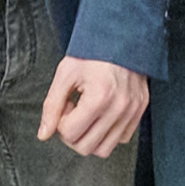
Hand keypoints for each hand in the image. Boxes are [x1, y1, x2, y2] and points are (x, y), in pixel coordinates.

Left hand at [37, 58, 151, 157]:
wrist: (123, 36)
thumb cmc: (93, 52)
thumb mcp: (65, 74)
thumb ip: (51, 106)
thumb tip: (44, 134)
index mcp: (100, 97)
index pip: (70, 134)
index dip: (61, 122)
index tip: (66, 105)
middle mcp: (120, 107)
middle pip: (86, 147)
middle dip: (73, 134)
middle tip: (73, 112)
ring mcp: (133, 111)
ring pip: (105, 149)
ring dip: (90, 137)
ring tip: (87, 116)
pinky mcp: (140, 110)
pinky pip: (122, 139)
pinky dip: (108, 133)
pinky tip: (102, 115)